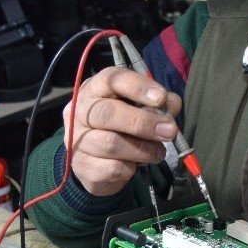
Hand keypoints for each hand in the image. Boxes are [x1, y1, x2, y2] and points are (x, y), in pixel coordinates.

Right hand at [64, 66, 180, 195]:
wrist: (98, 159)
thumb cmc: (123, 125)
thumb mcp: (141, 107)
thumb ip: (159, 104)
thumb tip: (171, 105)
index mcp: (95, 88)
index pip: (112, 79)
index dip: (138, 87)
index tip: (161, 98)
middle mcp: (79, 110)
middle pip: (108, 113)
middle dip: (143, 122)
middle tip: (169, 131)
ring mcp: (75, 139)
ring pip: (111, 144)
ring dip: (143, 150)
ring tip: (159, 152)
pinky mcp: (81, 166)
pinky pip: (111, 168)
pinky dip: (131, 168)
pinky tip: (136, 165)